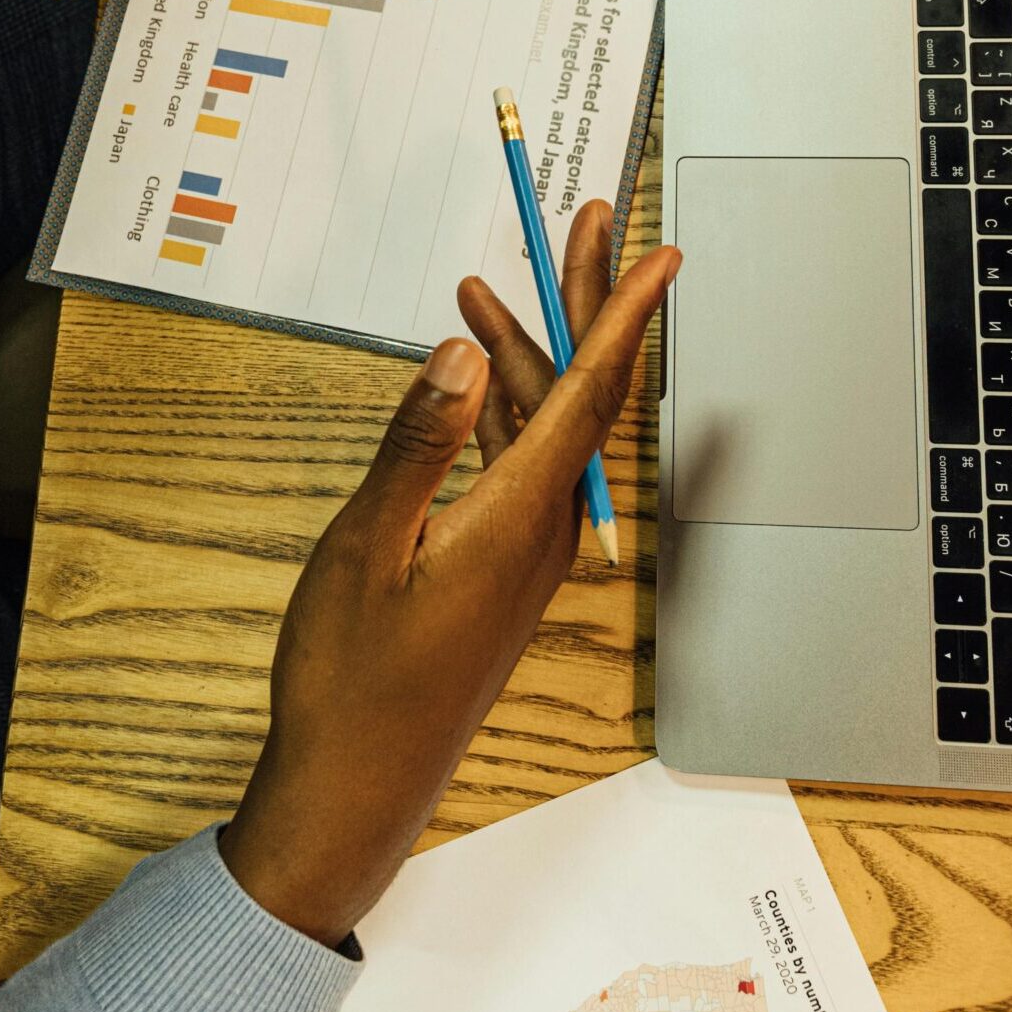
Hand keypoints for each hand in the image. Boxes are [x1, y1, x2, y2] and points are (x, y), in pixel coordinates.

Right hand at [219, 201, 679, 945]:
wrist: (353, 791)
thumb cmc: (351, 681)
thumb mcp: (366, 548)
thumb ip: (417, 444)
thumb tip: (465, 354)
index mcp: (518, 516)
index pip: (591, 392)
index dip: (626, 313)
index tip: (660, 253)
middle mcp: (542, 528)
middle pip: (579, 393)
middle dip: (581, 302)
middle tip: (584, 220)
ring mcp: (526, 552)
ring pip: (544, 426)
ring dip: (523, 353)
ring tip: (486, 285)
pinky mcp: (502, 569)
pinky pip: (520, 465)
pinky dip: (499, 408)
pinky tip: (470, 380)